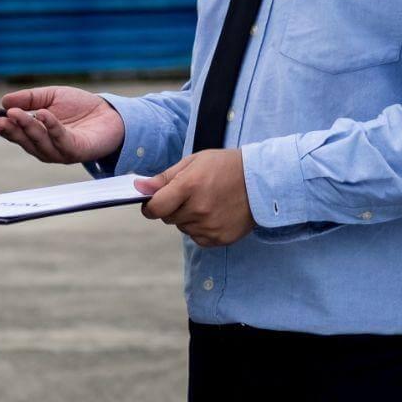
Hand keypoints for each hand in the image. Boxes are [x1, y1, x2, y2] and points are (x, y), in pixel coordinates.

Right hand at [0, 86, 123, 164]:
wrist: (111, 114)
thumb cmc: (81, 107)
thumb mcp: (51, 96)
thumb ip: (29, 98)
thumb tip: (4, 101)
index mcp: (37, 136)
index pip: (15, 134)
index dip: (1, 128)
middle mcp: (45, 148)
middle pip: (23, 141)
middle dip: (10, 129)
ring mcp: (59, 152)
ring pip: (38, 142)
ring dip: (26, 127)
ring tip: (16, 113)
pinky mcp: (75, 151)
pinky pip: (60, 139)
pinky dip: (50, 126)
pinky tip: (42, 114)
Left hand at [137, 150, 255, 246]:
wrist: (262, 180)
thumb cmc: (225, 166)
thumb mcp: (194, 162)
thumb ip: (164, 178)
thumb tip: (139, 188)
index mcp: (189, 186)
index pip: (155, 208)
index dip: (151, 206)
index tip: (154, 203)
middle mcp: (199, 209)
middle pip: (168, 218)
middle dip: (173, 208)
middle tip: (192, 194)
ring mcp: (210, 226)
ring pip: (183, 228)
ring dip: (189, 218)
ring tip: (208, 201)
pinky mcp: (219, 239)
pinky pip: (197, 238)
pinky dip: (201, 228)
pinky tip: (215, 213)